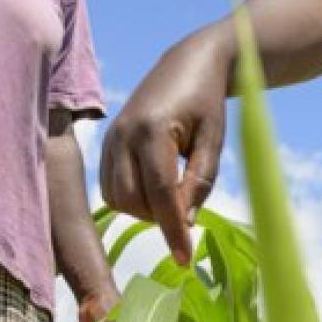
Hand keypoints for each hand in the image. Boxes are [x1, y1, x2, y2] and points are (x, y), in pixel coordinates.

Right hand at [99, 35, 228, 265]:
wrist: (189, 62)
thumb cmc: (208, 102)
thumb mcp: (214, 141)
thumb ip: (200, 182)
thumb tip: (184, 223)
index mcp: (153, 129)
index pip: (161, 194)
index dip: (173, 230)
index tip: (185, 259)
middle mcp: (124, 134)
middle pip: (134, 201)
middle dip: (160, 217)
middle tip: (187, 207)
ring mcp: (110, 138)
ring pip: (117, 198)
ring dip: (144, 210)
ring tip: (172, 194)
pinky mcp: (106, 142)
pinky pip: (110, 187)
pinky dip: (131, 198)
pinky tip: (154, 187)